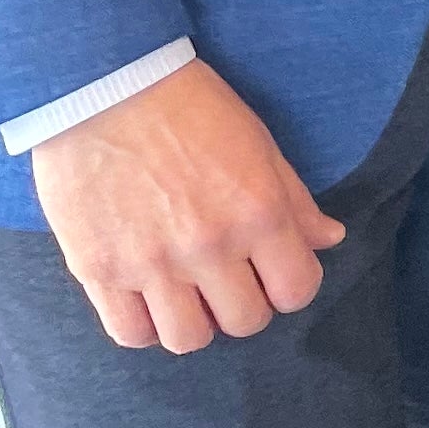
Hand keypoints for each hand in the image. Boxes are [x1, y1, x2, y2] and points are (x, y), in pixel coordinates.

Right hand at [29, 59, 344, 350]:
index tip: (275, 273)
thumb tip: (330, 239)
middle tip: (231, 281)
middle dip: (246, 305)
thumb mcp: (259, 143)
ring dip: (196, 321)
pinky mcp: (98, 271)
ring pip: (189, 338)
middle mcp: (209, 246)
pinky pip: (131, 333)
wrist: (105, 88)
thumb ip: (295, 200)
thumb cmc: (190, 108)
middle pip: (245, 321)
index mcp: (258, 211)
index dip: (291, 285)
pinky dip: (146, 326)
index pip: (296, 289)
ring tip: (189, 293)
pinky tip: (149, 299)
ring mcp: (151, 264)